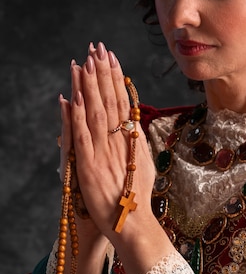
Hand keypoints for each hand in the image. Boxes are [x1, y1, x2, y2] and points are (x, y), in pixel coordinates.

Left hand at [70, 41, 155, 238]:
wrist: (134, 224)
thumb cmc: (137, 198)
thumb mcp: (142, 165)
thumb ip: (137, 144)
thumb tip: (135, 125)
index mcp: (131, 140)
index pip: (123, 102)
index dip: (116, 78)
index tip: (111, 56)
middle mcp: (119, 142)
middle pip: (110, 101)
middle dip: (102, 73)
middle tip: (97, 48)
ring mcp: (104, 154)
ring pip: (96, 114)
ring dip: (90, 86)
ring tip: (85, 62)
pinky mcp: (89, 168)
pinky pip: (83, 137)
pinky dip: (78, 117)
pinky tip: (74, 98)